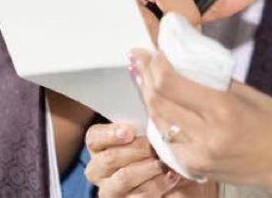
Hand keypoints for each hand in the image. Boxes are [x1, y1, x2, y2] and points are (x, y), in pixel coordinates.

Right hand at [83, 121, 215, 197]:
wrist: (176, 177)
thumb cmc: (160, 148)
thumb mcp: (150, 130)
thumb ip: (144, 117)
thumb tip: (146, 85)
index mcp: (101, 145)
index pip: (94, 137)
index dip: (111, 134)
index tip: (129, 131)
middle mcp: (100, 169)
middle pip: (109, 159)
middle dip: (136, 151)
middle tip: (155, 146)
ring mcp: (110, 189)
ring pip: (122, 179)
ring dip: (147, 169)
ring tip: (164, 162)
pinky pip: (136, 197)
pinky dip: (157, 186)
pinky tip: (172, 177)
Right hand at [124, 0, 257, 40]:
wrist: (134, 36)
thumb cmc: (162, 13)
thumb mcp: (193, 4)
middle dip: (184, 8)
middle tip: (194, 28)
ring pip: (141, 9)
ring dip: (163, 31)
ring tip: (175, 46)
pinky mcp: (110, 24)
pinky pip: (126, 33)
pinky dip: (145, 44)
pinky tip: (156, 53)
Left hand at [129, 50, 271, 195]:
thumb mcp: (244, 92)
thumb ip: (209, 77)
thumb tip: (180, 60)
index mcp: (222, 109)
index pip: (170, 83)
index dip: (155, 64)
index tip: (152, 51)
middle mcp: (206, 135)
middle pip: (157, 101)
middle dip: (146, 77)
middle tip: (144, 61)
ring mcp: (197, 155)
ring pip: (157, 121)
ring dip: (149, 98)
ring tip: (149, 79)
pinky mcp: (193, 167)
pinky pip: (165, 141)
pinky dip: (161, 121)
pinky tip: (163, 108)